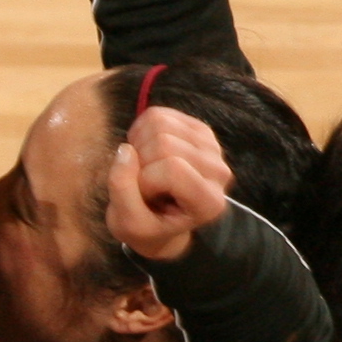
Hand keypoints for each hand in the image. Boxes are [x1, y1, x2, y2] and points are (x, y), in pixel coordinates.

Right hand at [106, 106, 232, 262]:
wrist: (161, 220)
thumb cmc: (146, 226)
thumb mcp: (127, 224)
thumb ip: (122, 190)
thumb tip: (125, 149)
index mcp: (209, 202)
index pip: (171, 169)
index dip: (144, 181)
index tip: (144, 199)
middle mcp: (219, 173)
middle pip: (165, 143)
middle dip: (140, 161)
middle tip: (142, 182)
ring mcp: (212, 148)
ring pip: (161, 124)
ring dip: (139, 145)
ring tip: (143, 166)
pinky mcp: (199, 130)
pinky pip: (159, 115)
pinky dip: (141, 132)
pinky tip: (145, 152)